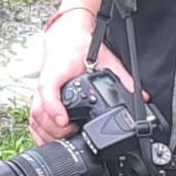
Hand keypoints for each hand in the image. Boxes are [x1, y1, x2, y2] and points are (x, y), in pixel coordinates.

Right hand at [27, 11, 140, 143]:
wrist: (66, 36)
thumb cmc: (79, 46)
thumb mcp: (105, 58)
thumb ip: (122, 77)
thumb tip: (141, 96)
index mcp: (59, 70)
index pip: (48, 88)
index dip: (54, 107)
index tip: (65, 121)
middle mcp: (47, 82)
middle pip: (40, 110)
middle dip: (55, 128)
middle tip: (72, 134)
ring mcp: (41, 90)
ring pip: (35, 116)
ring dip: (47, 132)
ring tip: (65, 138)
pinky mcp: (40, 96)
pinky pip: (34, 117)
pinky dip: (39, 131)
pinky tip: (49, 139)